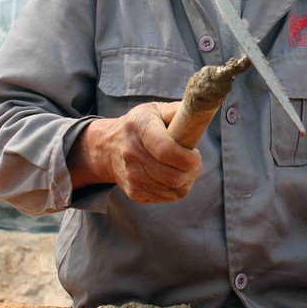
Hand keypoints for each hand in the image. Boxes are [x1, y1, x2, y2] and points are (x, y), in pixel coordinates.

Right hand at [67, 102, 201, 203]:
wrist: (108, 148)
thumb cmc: (139, 126)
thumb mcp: (154, 110)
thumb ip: (176, 111)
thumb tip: (199, 112)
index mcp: (140, 127)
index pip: (167, 151)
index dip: (188, 157)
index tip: (195, 154)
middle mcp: (132, 154)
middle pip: (173, 176)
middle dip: (192, 171)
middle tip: (194, 162)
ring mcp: (132, 176)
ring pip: (174, 189)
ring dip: (187, 180)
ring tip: (186, 168)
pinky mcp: (135, 192)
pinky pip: (167, 197)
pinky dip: (176, 189)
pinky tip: (173, 175)